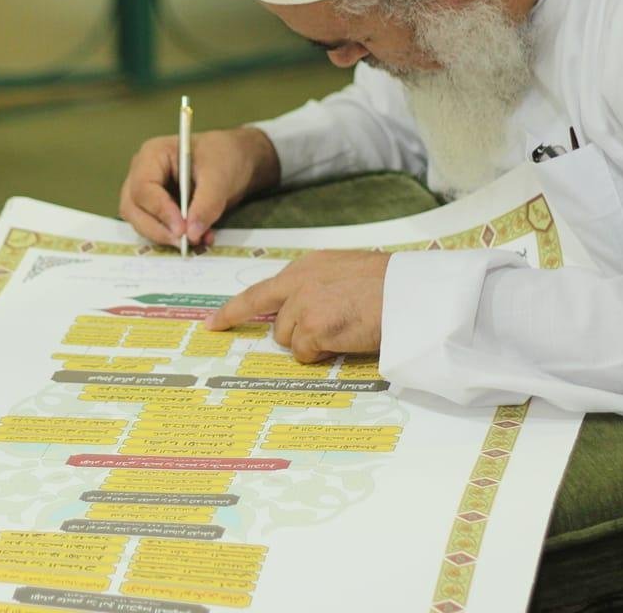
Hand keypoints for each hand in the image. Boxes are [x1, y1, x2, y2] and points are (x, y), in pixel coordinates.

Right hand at [118, 127, 279, 247]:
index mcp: (152, 155)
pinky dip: (174, 238)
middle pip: (133, 208)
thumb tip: (192, 234)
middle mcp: (141, 174)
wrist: (237, 161)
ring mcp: (147, 193)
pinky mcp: (157, 210)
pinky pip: (156, 228)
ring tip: (197, 240)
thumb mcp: (219, 176)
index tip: (182, 230)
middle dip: (157, 229)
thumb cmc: (224, 156)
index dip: (160, 211)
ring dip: (165, 237)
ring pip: (140, 222)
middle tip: (184, 242)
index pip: (143, 188)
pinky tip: (199, 239)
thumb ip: (206, 204)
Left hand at [206, 250, 391, 362]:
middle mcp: (298, 283)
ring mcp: (303, 306)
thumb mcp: (345, 272)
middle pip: (278, 325)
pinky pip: (306, 354)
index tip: (212, 324)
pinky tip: (347, 339)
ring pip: (291, 341)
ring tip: (346, 329)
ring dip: (313, 344)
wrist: (410, 292)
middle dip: (298, 334)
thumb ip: (318, 286)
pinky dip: (324, 355)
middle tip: (330, 331)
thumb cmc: (389, 285)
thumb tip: (305, 312)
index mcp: (305, 267)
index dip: (233, 311)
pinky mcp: (313, 328)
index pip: (259, 292)